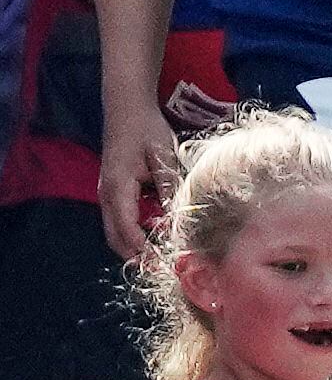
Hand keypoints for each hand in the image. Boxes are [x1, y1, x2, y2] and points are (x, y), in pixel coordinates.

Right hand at [99, 103, 180, 265]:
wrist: (127, 106)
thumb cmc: (146, 128)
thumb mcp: (164, 157)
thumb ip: (169, 188)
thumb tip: (178, 220)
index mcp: (117, 185)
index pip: (125, 227)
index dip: (142, 249)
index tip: (162, 265)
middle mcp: (106, 192)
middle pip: (114, 237)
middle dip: (136, 257)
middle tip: (163, 273)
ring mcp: (106, 193)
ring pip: (115, 232)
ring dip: (134, 249)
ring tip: (160, 263)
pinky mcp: (113, 191)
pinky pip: (119, 221)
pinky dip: (133, 236)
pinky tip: (156, 242)